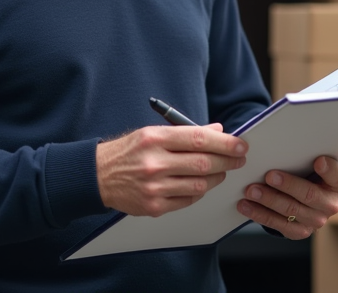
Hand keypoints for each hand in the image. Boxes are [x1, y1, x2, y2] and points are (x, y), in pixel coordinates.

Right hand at [96, 123, 248, 216]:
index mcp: (154, 138)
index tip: (241, 145)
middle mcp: (154, 162)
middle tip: (239, 159)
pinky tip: (200, 184)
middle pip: (203, 163)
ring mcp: (153, 187)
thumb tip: (217, 131)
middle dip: (227, 161)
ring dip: (216, 178)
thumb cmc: (128, 151)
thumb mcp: (152, 133)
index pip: (199, 139)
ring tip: (220, 172)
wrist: (97, 176)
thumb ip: (186, 132)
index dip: (225, 143)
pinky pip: (187, 200)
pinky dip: (199, 192)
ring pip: (199, 184)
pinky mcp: (153, 206)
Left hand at [235, 156, 337, 238]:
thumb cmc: (308, 175)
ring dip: (268, 200)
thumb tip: (283, 143)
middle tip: (269, 176)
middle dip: (287, 185)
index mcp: (337, 184)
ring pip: (290, 210)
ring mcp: (316, 221)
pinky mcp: (300, 232)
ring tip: (251, 191)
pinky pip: (278, 224)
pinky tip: (246, 206)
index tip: (318, 160)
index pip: (336, 176)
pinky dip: (260, 214)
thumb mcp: (312, 165)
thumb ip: (305, 157)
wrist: (306, 200)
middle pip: (309, 195)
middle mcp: (330, 204)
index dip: (328, 170)